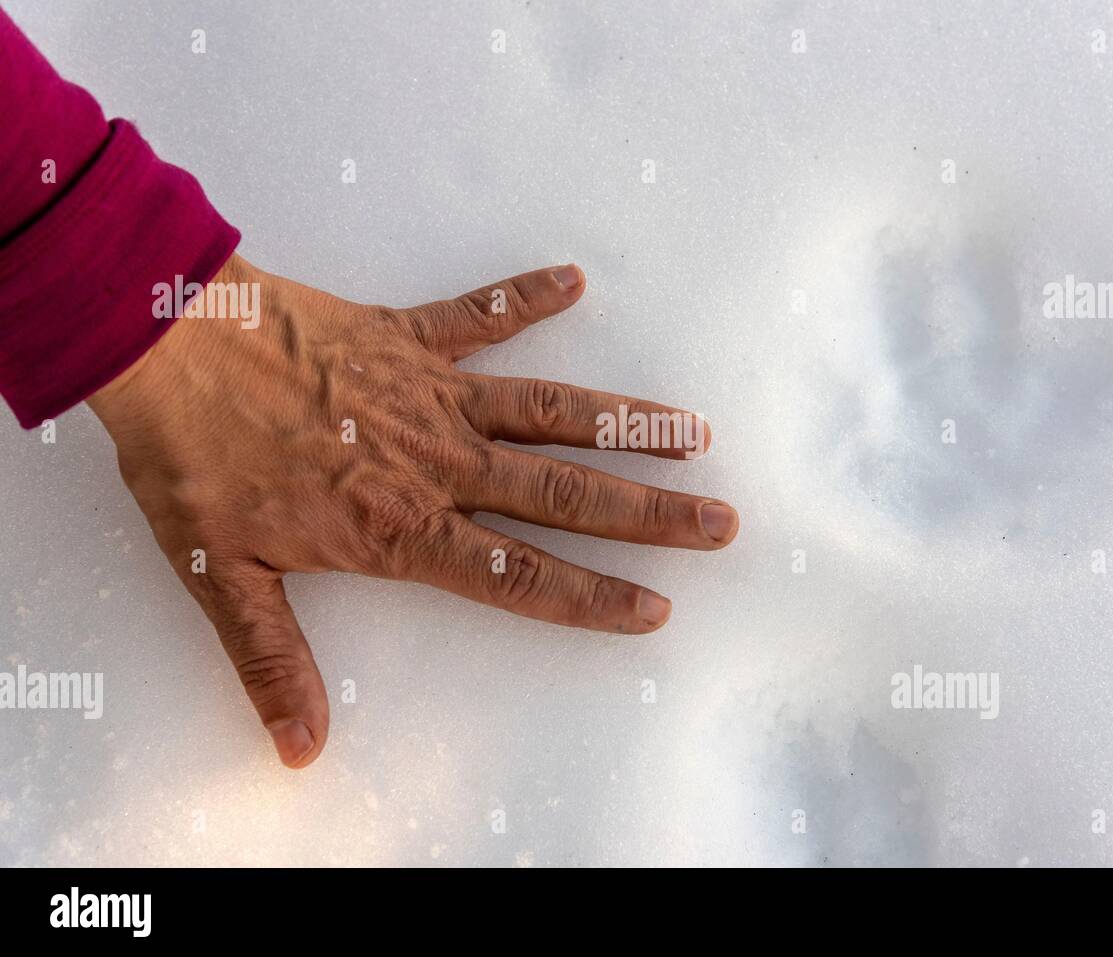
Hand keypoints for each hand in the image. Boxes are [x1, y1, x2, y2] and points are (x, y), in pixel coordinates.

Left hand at [87, 254, 737, 767]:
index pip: (518, 574)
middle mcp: (437, 460)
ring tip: (692, 432)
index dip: (591, 597)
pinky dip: (525, 297)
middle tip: (719, 522)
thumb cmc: (192, 458)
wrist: (160, 342)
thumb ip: (272, 660)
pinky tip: (575, 280)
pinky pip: (480, 315)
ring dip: (623, 423)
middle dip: (647, 515)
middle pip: (563, 493)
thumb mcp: (223, 575)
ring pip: (549, 410)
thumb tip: (299, 748)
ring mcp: (429, 391)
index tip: (655, 607)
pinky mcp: (406, 335)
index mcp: (400, 523)